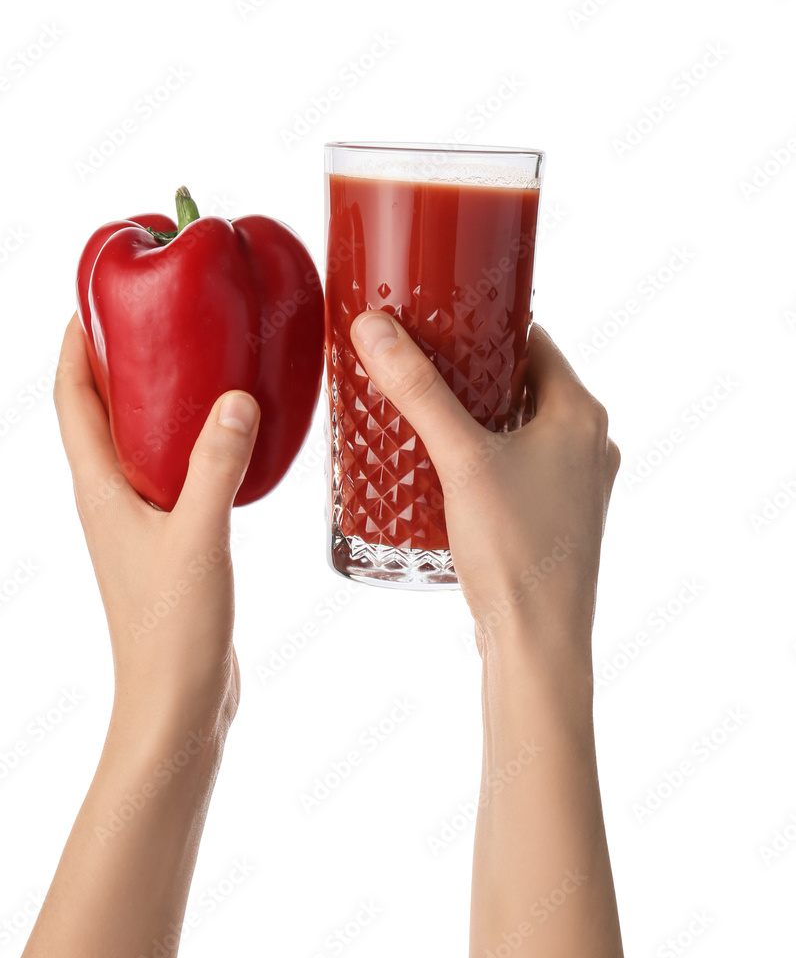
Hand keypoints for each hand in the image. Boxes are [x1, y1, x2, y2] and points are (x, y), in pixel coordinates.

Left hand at [53, 315, 259, 730]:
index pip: (72, 398)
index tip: (95, 296)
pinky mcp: (168, 538)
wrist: (177, 699)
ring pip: (138, 440)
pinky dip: (190, 439)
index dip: (74, 344)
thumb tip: (234, 397)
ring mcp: (138, 519)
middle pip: (100, 410)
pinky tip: (230, 435)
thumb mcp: (198, 539)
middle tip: (160, 315)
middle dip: (117, 358)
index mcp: (100, 489)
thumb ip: (214, 467)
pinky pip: (172, 469)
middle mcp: (110, 497)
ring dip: (155, 397)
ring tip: (198, 360)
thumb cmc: (172, 628)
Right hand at [349, 312, 619, 661]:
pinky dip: (484, 456)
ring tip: (421, 413)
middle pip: (523, 384)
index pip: (533, 340)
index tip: (437, 321)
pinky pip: (518, 466)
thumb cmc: (515, 550)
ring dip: (476, 417)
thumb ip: (419, 390)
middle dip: (471, 374)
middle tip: (417, 366)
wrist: (538, 642)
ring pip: (519, 428)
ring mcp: (576, 484)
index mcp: (580, 413)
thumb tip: (375, 328)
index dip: (483, 326)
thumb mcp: (461, 458)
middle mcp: (588, 443)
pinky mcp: (557, 517)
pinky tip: (444, 468)